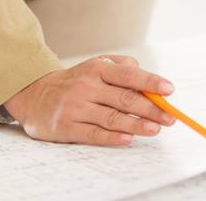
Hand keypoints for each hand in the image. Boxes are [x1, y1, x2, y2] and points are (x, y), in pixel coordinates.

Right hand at [2, 54, 176, 145]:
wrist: (35, 96)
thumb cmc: (75, 81)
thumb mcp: (95, 66)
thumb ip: (121, 67)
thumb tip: (145, 77)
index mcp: (97, 69)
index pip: (128, 75)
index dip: (150, 83)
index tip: (169, 90)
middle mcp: (86, 86)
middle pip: (124, 98)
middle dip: (151, 109)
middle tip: (170, 117)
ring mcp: (76, 108)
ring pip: (112, 118)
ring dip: (136, 124)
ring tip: (155, 129)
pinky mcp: (66, 127)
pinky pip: (94, 134)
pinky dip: (112, 137)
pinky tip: (128, 138)